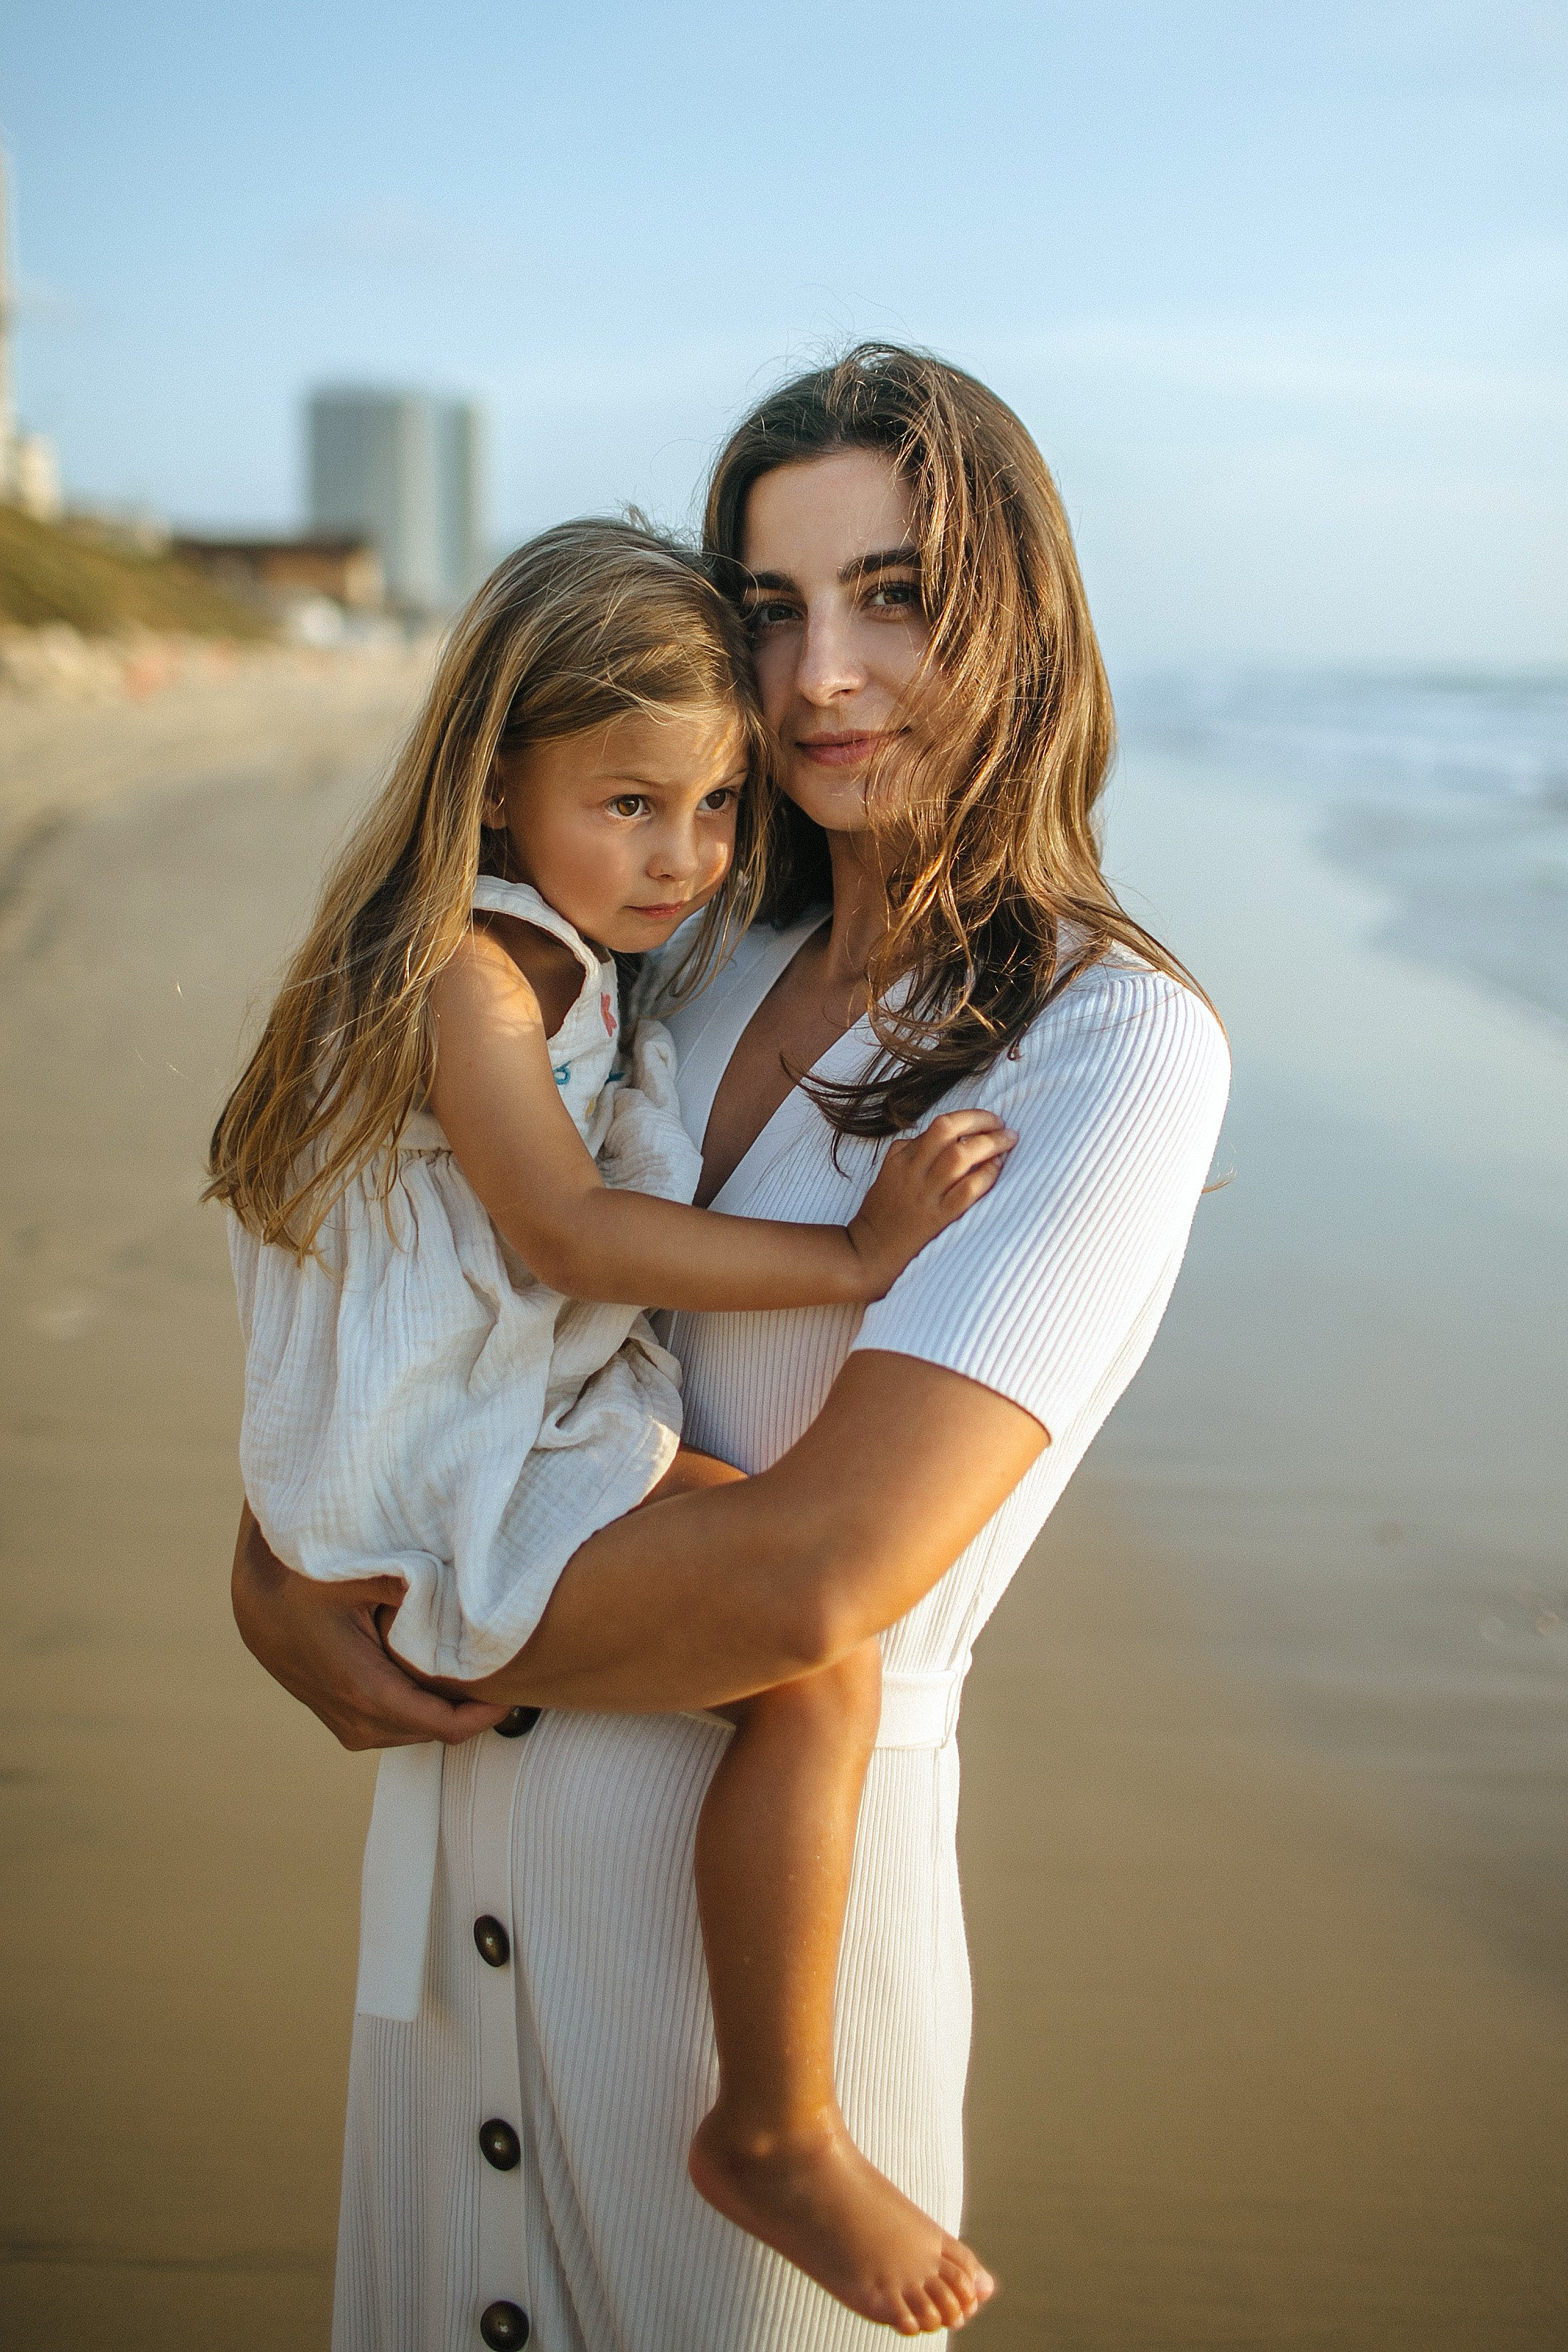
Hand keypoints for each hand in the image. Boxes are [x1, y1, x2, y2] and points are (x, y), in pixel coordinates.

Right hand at [230, 1505, 509, 1750]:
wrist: (254, 1585)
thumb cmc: (308, 1571)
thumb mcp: (363, 1569)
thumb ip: (414, 1586)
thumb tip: (468, 1599)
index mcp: (360, 1686)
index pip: (438, 1725)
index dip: (481, 1718)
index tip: (515, 1694)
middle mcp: (346, 1714)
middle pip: (424, 1733)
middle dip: (466, 1717)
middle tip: (503, 1684)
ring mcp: (333, 1716)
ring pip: (402, 1731)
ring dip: (437, 1714)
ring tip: (474, 1685)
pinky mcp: (327, 1707)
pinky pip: (380, 1722)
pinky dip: (411, 1708)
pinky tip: (431, 1680)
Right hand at [845, 1110, 1015, 1298]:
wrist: (868, 1253)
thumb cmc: (881, 1215)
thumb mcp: (887, 1175)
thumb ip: (907, 1152)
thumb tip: (932, 1135)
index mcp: (900, 1159)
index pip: (938, 1126)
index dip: (968, 1118)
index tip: (986, 1120)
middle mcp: (912, 1171)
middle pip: (948, 1131)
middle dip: (980, 1121)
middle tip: (1001, 1125)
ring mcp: (925, 1195)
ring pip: (960, 1156)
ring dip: (990, 1144)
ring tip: (1008, 1142)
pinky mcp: (938, 1218)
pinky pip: (967, 1190)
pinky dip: (986, 1175)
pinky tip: (997, 1169)